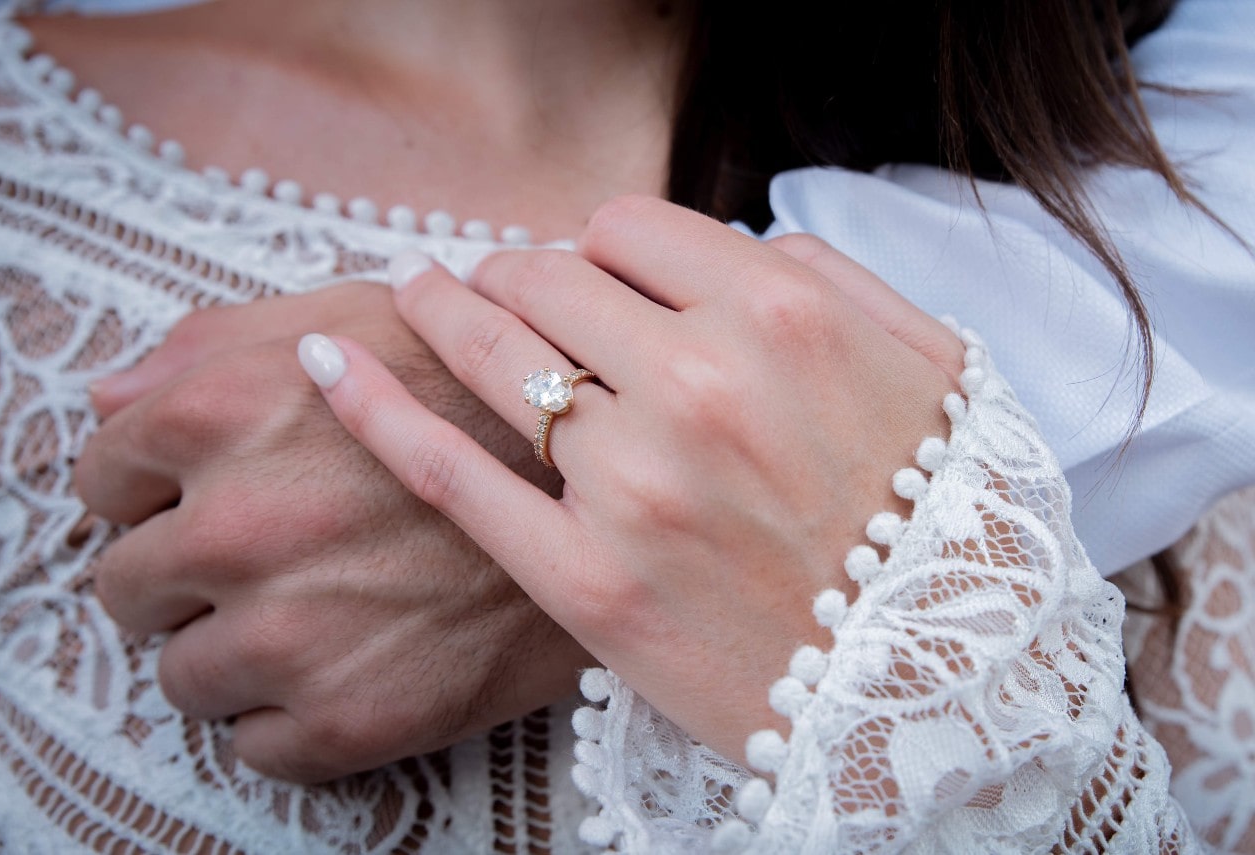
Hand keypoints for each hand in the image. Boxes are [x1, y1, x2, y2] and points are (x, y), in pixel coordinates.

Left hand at [75, 282, 593, 782]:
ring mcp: (295, 632)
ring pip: (183, 675)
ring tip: (315, 612)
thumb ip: (219, 342)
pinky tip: (350, 663)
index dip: (146, 485)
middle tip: (262, 558)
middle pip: (128, 584)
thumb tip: (109, 393)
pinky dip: (290, 717)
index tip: (190, 497)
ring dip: (231, 650)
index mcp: (232, 408)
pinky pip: (255, 745)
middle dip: (181, 572)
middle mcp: (245, 523)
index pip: (103, 471)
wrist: (618, 490)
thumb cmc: (482, 393)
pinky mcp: (352, 718)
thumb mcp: (358, 316)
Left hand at [302, 197, 963, 762]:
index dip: (595, 243)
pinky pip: (455, 472)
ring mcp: (635, 484)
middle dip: (515, 273)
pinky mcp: (586, 579)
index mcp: (781, 316)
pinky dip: (378, 410)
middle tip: (496, 284)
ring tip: (418, 294)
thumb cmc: (936, 519)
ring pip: (494, 355)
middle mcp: (701, 383)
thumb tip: (744, 244)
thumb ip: (835, 278)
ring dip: (442, 309)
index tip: (586, 270)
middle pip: (547, 279)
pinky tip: (327, 367)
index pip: (626, 227)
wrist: (933, 684)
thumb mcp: (929, 366)